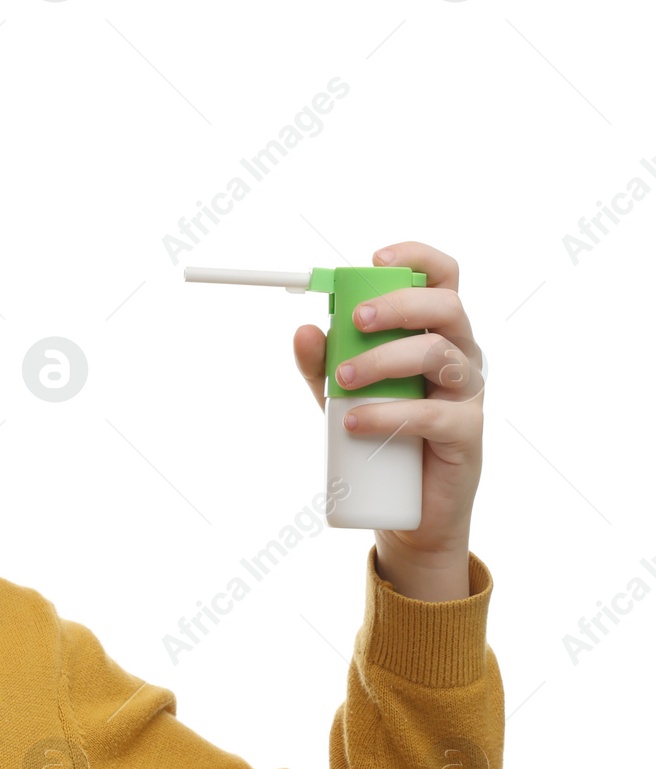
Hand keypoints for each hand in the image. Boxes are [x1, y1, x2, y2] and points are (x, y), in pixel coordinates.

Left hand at [291, 242, 483, 600]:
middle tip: (355, 321)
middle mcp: (459, 354)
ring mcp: (467, 393)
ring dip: (384, 360)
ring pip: (438, 354)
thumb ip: (322, 365)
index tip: (375, 257)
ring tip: (342, 381)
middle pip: (445, 307)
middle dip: (398, 305)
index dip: (417, 259)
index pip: (441, 279)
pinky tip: (354, 421)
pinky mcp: (467, 433)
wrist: (406, 511)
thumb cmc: (379, 438)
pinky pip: (433, 414)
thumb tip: (301, 330)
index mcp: (434, 333)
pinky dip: (388, 414)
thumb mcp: (341, 396)